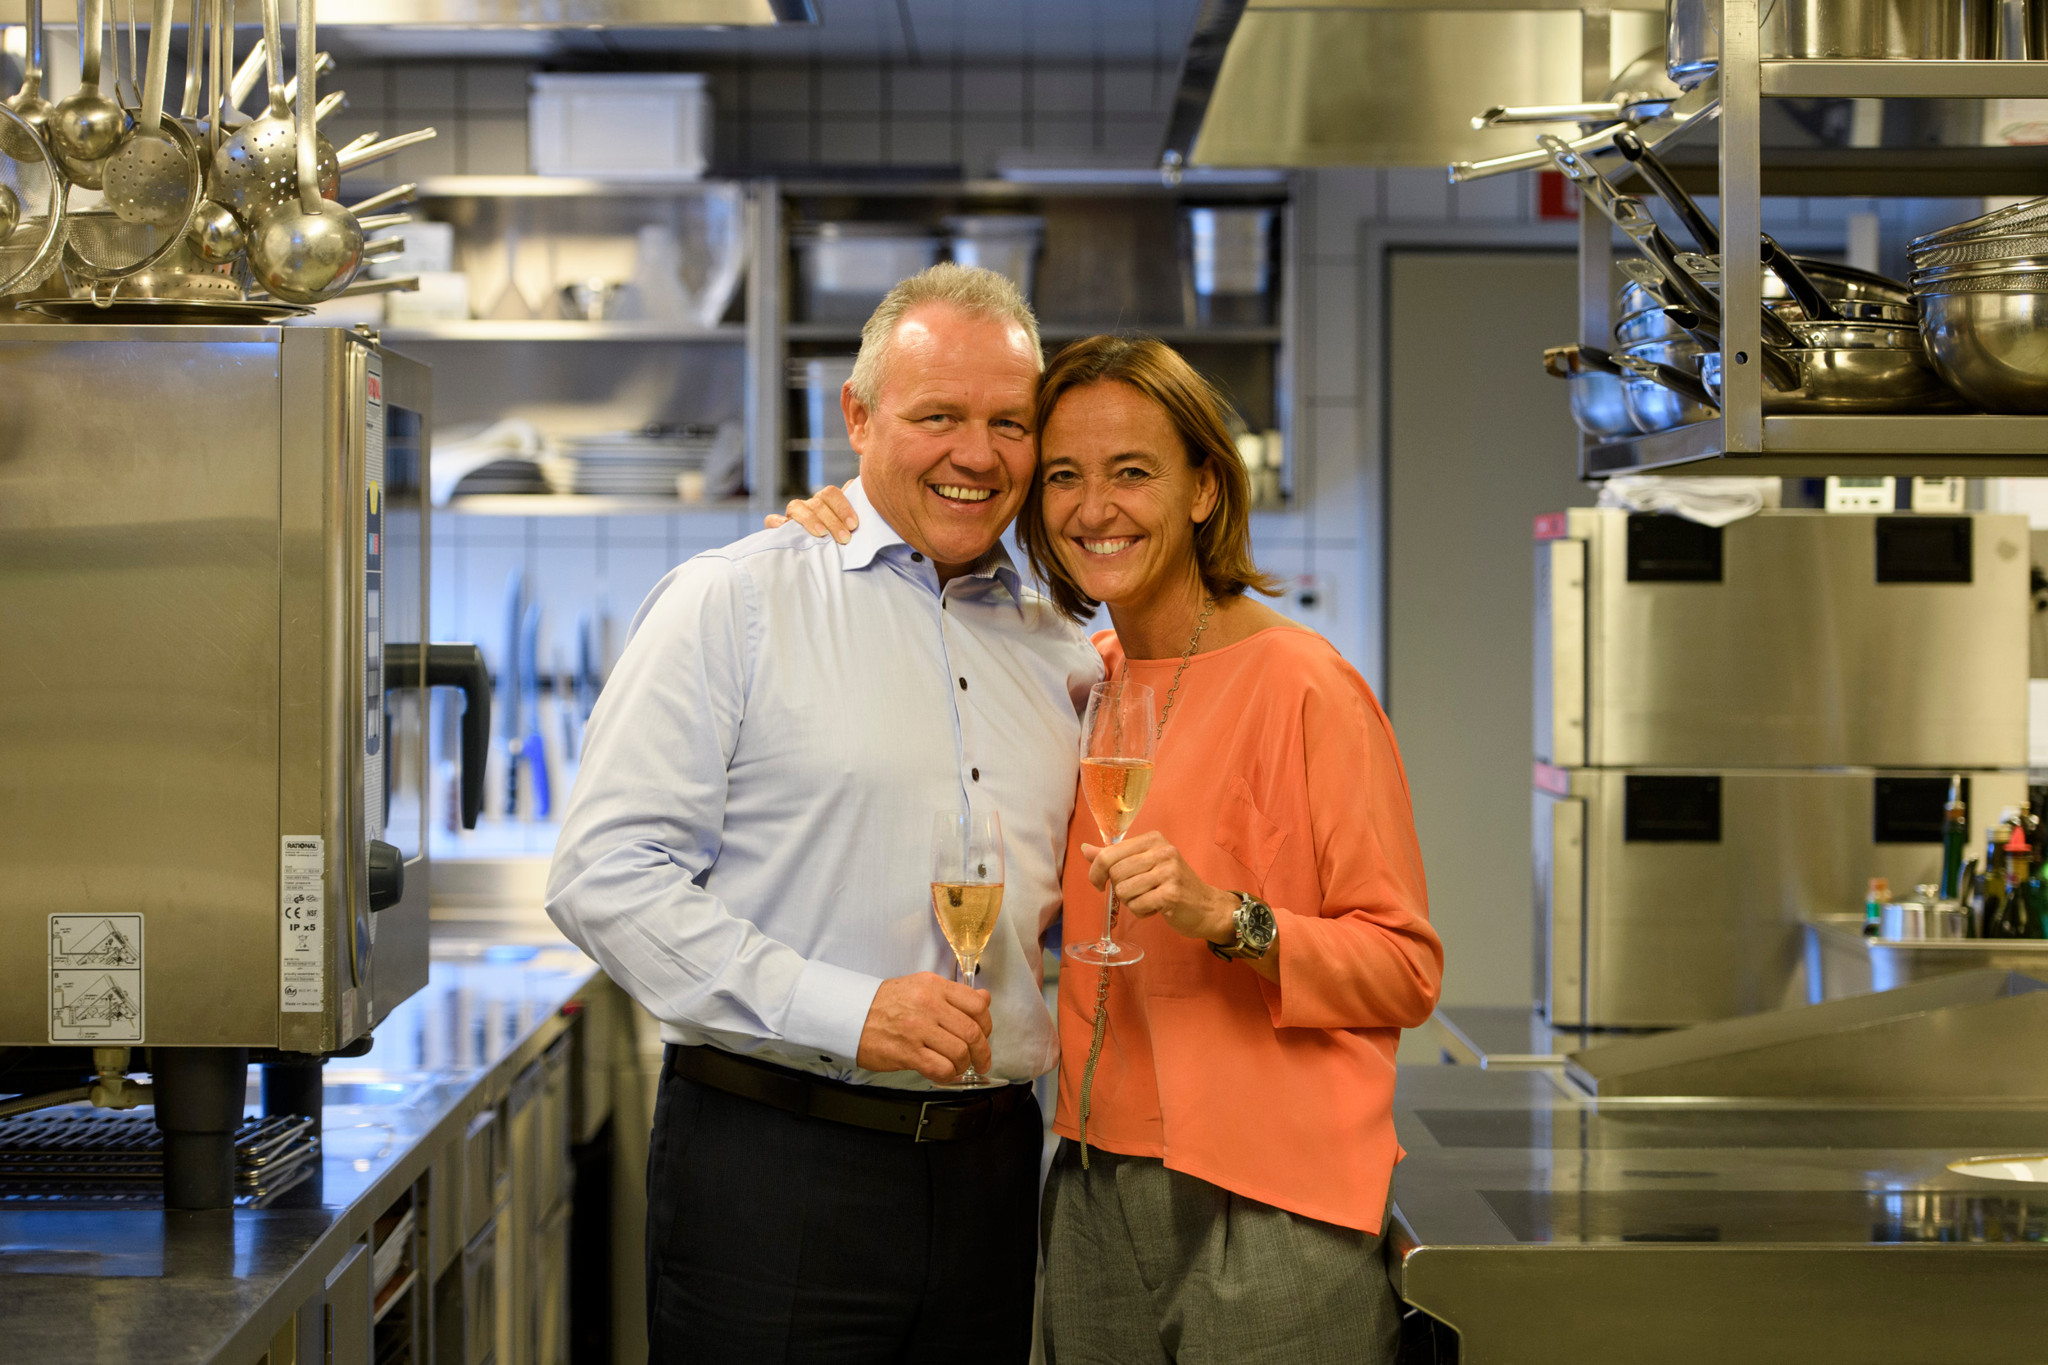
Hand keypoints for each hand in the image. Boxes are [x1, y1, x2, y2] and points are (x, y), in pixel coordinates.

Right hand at [764, 485, 859, 543]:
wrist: (821, 562)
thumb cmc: (840, 541)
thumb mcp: (850, 528)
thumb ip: (855, 512)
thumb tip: (859, 489)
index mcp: (827, 502)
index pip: (832, 493)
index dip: (843, 506)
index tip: (853, 525)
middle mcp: (810, 506)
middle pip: (818, 502)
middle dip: (833, 520)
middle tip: (845, 538)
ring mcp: (794, 516)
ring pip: (796, 507)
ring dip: (811, 519)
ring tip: (822, 535)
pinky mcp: (779, 528)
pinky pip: (772, 521)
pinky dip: (776, 522)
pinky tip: (784, 528)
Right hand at [855, 972, 992, 1082]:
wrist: (850, 1014)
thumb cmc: (884, 1003)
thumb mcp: (920, 987)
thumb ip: (953, 995)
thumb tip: (984, 1000)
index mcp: (934, 986)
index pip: (976, 1004)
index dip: (987, 1024)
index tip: (984, 1034)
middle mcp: (928, 1004)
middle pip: (972, 1032)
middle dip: (982, 1051)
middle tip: (981, 1060)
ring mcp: (917, 1029)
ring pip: (960, 1052)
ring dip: (963, 1065)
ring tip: (957, 1066)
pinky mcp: (907, 1052)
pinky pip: (940, 1069)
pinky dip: (948, 1075)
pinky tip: (943, 1073)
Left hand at [1083, 831, 1237, 944]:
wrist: (1208, 907)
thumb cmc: (1173, 885)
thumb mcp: (1145, 864)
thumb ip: (1114, 857)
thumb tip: (1085, 850)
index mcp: (1153, 839)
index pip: (1109, 853)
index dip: (1096, 871)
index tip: (1098, 883)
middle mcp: (1162, 851)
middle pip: (1115, 873)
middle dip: (1119, 889)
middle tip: (1135, 893)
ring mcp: (1168, 872)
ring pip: (1124, 890)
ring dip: (1131, 902)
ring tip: (1148, 899)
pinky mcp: (1171, 894)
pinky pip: (1137, 905)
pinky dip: (1141, 912)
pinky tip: (1155, 908)